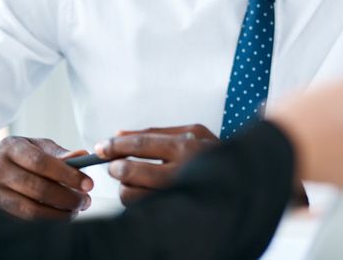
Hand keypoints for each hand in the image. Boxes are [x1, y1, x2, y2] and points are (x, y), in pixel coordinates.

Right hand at [0, 136, 92, 219]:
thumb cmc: (18, 155)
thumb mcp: (36, 146)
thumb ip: (59, 153)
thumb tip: (83, 155)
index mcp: (10, 148)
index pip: (41, 163)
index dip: (67, 175)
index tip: (88, 184)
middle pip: (37, 188)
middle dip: (66, 197)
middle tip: (85, 200)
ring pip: (30, 208)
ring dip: (58, 212)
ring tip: (76, 209)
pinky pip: (25, 217)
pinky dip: (47, 217)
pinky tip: (60, 213)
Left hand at [95, 124, 216, 205]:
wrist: (241, 180)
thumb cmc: (213, 153)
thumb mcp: (192, 132)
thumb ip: (156, 132)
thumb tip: (119, 134)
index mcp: (186, 146)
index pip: (141, 144)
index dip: (116, 146)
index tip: (101, 147)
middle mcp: (182, 171)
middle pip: (133, 171)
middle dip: (116, 168)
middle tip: (113, 166)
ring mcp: (178, 193)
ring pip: (134, 195)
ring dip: (125, 187)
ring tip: (130, 180)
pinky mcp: (175, 210)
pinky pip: (144, 209)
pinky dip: (137, 200)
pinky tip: (143, 192)